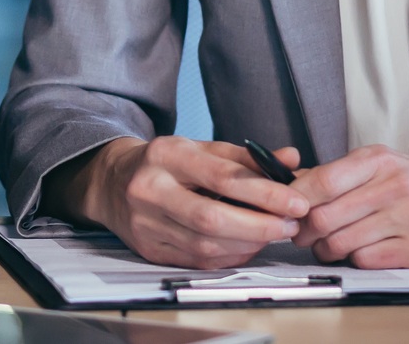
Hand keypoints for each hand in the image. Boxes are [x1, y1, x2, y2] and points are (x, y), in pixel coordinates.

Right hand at [47, 136, 303, 268]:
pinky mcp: (148, 249)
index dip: (264, 193)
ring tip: (273, 234)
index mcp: (165, 155)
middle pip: (212, 218)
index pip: (221, 177)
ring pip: (205, 245)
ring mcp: (145, 223)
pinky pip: (197, 261)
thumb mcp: (199, 147)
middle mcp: (150, 189)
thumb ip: (245, 156)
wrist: (112, 182)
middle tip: (289, 225)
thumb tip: (290, 159)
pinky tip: (247, 245)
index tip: (295, 202)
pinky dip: (230, 256)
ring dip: (248, 244)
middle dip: (259, 225)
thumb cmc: (164, 163)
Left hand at [284, 146, 408, 269]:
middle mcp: (393, 185)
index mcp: (379, 159)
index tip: (287, 213)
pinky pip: (367, 260)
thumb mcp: (385, 166)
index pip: (322, 181)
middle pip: (325, 216)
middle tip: (305, 238)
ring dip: (327, 251)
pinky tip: (361, 253)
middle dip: (306, 233)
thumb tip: (292, 184)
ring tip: (330, 247)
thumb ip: (342, 174)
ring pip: (342, 242)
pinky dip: (355, 261)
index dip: (295, 202)